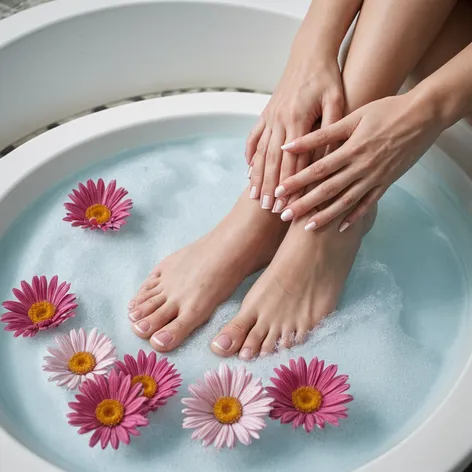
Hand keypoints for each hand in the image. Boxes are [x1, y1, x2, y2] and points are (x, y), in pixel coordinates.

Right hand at [246, 55, 343, 211]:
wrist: (310, 54)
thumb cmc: (327, 77)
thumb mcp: (336, 101)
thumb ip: (329, 130)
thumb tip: (327, 157)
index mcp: (297, 120)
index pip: (292, 160)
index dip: (289, 184)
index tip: (287, 203)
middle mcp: (279, 121)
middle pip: (273, 161)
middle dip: (270, 186)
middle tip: (268, 208)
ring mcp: (270, 118)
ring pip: (261, 152)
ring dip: (257, 176)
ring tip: (254, 196)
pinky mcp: (266, 114)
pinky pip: (254, 137)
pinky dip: (250, 155)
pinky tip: (247, 171)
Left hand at [275, 92, 443, 230]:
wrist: (425, 115)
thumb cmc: (387, 111)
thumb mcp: (353, 118)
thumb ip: (322, 134)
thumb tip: (291, 143)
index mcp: (351, 150)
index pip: (317, 169)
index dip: (297, 181)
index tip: (279, 191)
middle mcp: (361, 167)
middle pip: (327, 190)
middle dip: (304, 204)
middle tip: (284, 216)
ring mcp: (375, 178)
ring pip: (345, 202)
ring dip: (325, 215)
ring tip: (306, 227)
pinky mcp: (387, 183)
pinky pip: (368, 204)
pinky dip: (355, 216)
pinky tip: (341, 227)